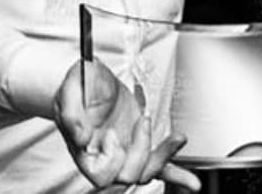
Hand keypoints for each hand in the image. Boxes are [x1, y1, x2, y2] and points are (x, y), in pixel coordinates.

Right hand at [53, 58, 201, 190]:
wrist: (88, 79)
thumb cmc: (77, 88)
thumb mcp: (69, 91)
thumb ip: (72, 114)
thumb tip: (81, 137)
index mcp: (84, 152)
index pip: (100, 175)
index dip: (111, 160)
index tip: (112, 133)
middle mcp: (106, 157)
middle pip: (127, 176)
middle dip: (141, 151)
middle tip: (143, 120)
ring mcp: (125, 151)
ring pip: (146, 172)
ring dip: (164, 157)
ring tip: (178, 138)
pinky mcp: (140, 143)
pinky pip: (160, 165)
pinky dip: (177, 174)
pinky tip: (191, 183)